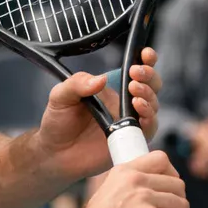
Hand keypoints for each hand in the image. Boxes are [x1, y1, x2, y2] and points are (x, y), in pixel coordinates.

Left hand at [31, 47, 161, 180]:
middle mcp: (125, 104)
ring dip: (148, 96)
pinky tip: (139, 113)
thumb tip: (100, 79)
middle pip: (152, 85)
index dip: (146, 60)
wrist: (54, 153)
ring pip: (153, 105)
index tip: (146, 53)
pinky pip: (148, 129)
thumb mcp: (60, 96)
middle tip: (135, 74)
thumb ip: (77, 84)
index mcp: (111, 88)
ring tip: (134, 93)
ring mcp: (130, 122)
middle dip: (149, 76)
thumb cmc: (58, 122)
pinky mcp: (130, 140)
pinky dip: (149, 119)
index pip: (136, 70)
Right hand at [61, 149, 193, 207]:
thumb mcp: (107, 191)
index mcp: (125, 171)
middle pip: (178, 185)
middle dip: (178, 202)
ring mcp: (143, 199)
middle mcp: (135, 180)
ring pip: (183, 205)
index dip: (171, 175)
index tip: (169, 191)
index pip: (162, 159)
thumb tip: (152, 189)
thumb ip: (128, 185)